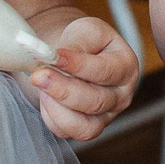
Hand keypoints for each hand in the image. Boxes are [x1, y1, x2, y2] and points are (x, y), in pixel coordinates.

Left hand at [29, 15, 140, 141]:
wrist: (76, 56)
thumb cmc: (85, 42)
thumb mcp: (86, 31)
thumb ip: (76, 43)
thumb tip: (56, 58)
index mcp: (126, 66)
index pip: (105, 71)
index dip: (78, 65)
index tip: (55, 56)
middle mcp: (121, 96)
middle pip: (95, 101)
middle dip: (63, 89)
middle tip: (39, 76)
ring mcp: (106, 116)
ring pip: (83, 126)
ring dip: (57, 107)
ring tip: (41, 87)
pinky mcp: (87, 129)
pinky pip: (67, 132)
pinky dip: (52, 117)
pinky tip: (46, 98)